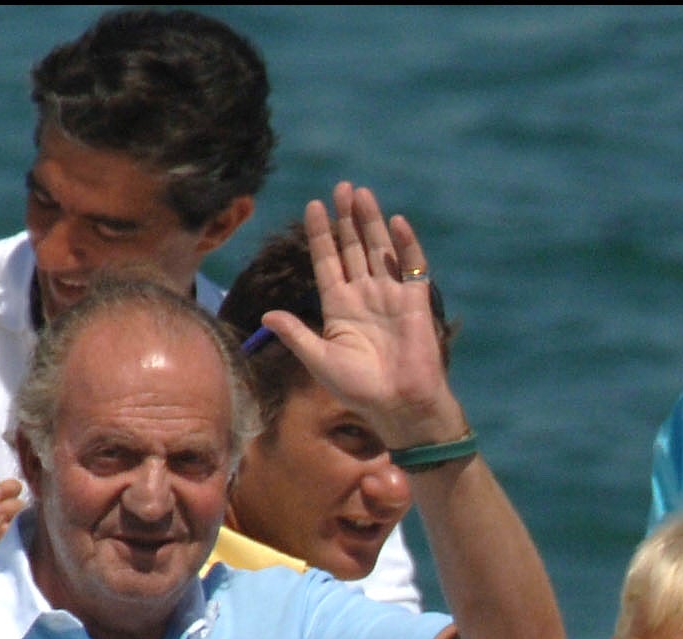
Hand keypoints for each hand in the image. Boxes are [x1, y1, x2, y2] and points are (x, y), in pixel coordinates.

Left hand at [262, 185, 463, 449]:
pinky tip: (396, 222)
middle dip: (347, 218)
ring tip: (362, 194)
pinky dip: (407, 245)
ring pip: (380, 250)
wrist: (400, 406)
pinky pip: (413, 268)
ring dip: (371, 222)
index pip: (328, 261)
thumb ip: (296, 334)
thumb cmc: (360, 389)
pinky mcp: (416, 303)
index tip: (312, 206)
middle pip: (354, 248)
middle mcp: (365, 297)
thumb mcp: (319, 359)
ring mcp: (391, 298)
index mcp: (339, 307)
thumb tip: (266, 315)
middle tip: (341, 187)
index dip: (320, 235)